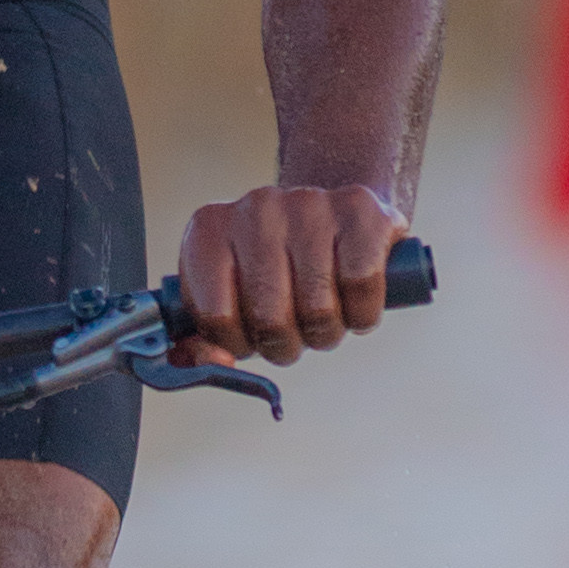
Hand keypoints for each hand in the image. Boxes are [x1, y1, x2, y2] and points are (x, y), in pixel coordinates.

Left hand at [175, 184, 405, 366]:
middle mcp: (255, 211)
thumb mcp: (228, 299)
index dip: (239, 344)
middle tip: (292, 332)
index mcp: (209, 232)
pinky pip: (360, 287)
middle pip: (269, 319)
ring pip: (319, 309)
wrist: (333, 217)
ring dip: (325, 332)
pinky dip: (362, 312)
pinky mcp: (359, 209)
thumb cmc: (274, 273)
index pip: (216, 317)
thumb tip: (219, 363)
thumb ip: (206, 341)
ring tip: (322, 314)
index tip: (250, 335)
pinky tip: (352, 301)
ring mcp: (308, 204)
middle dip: (284, 345)